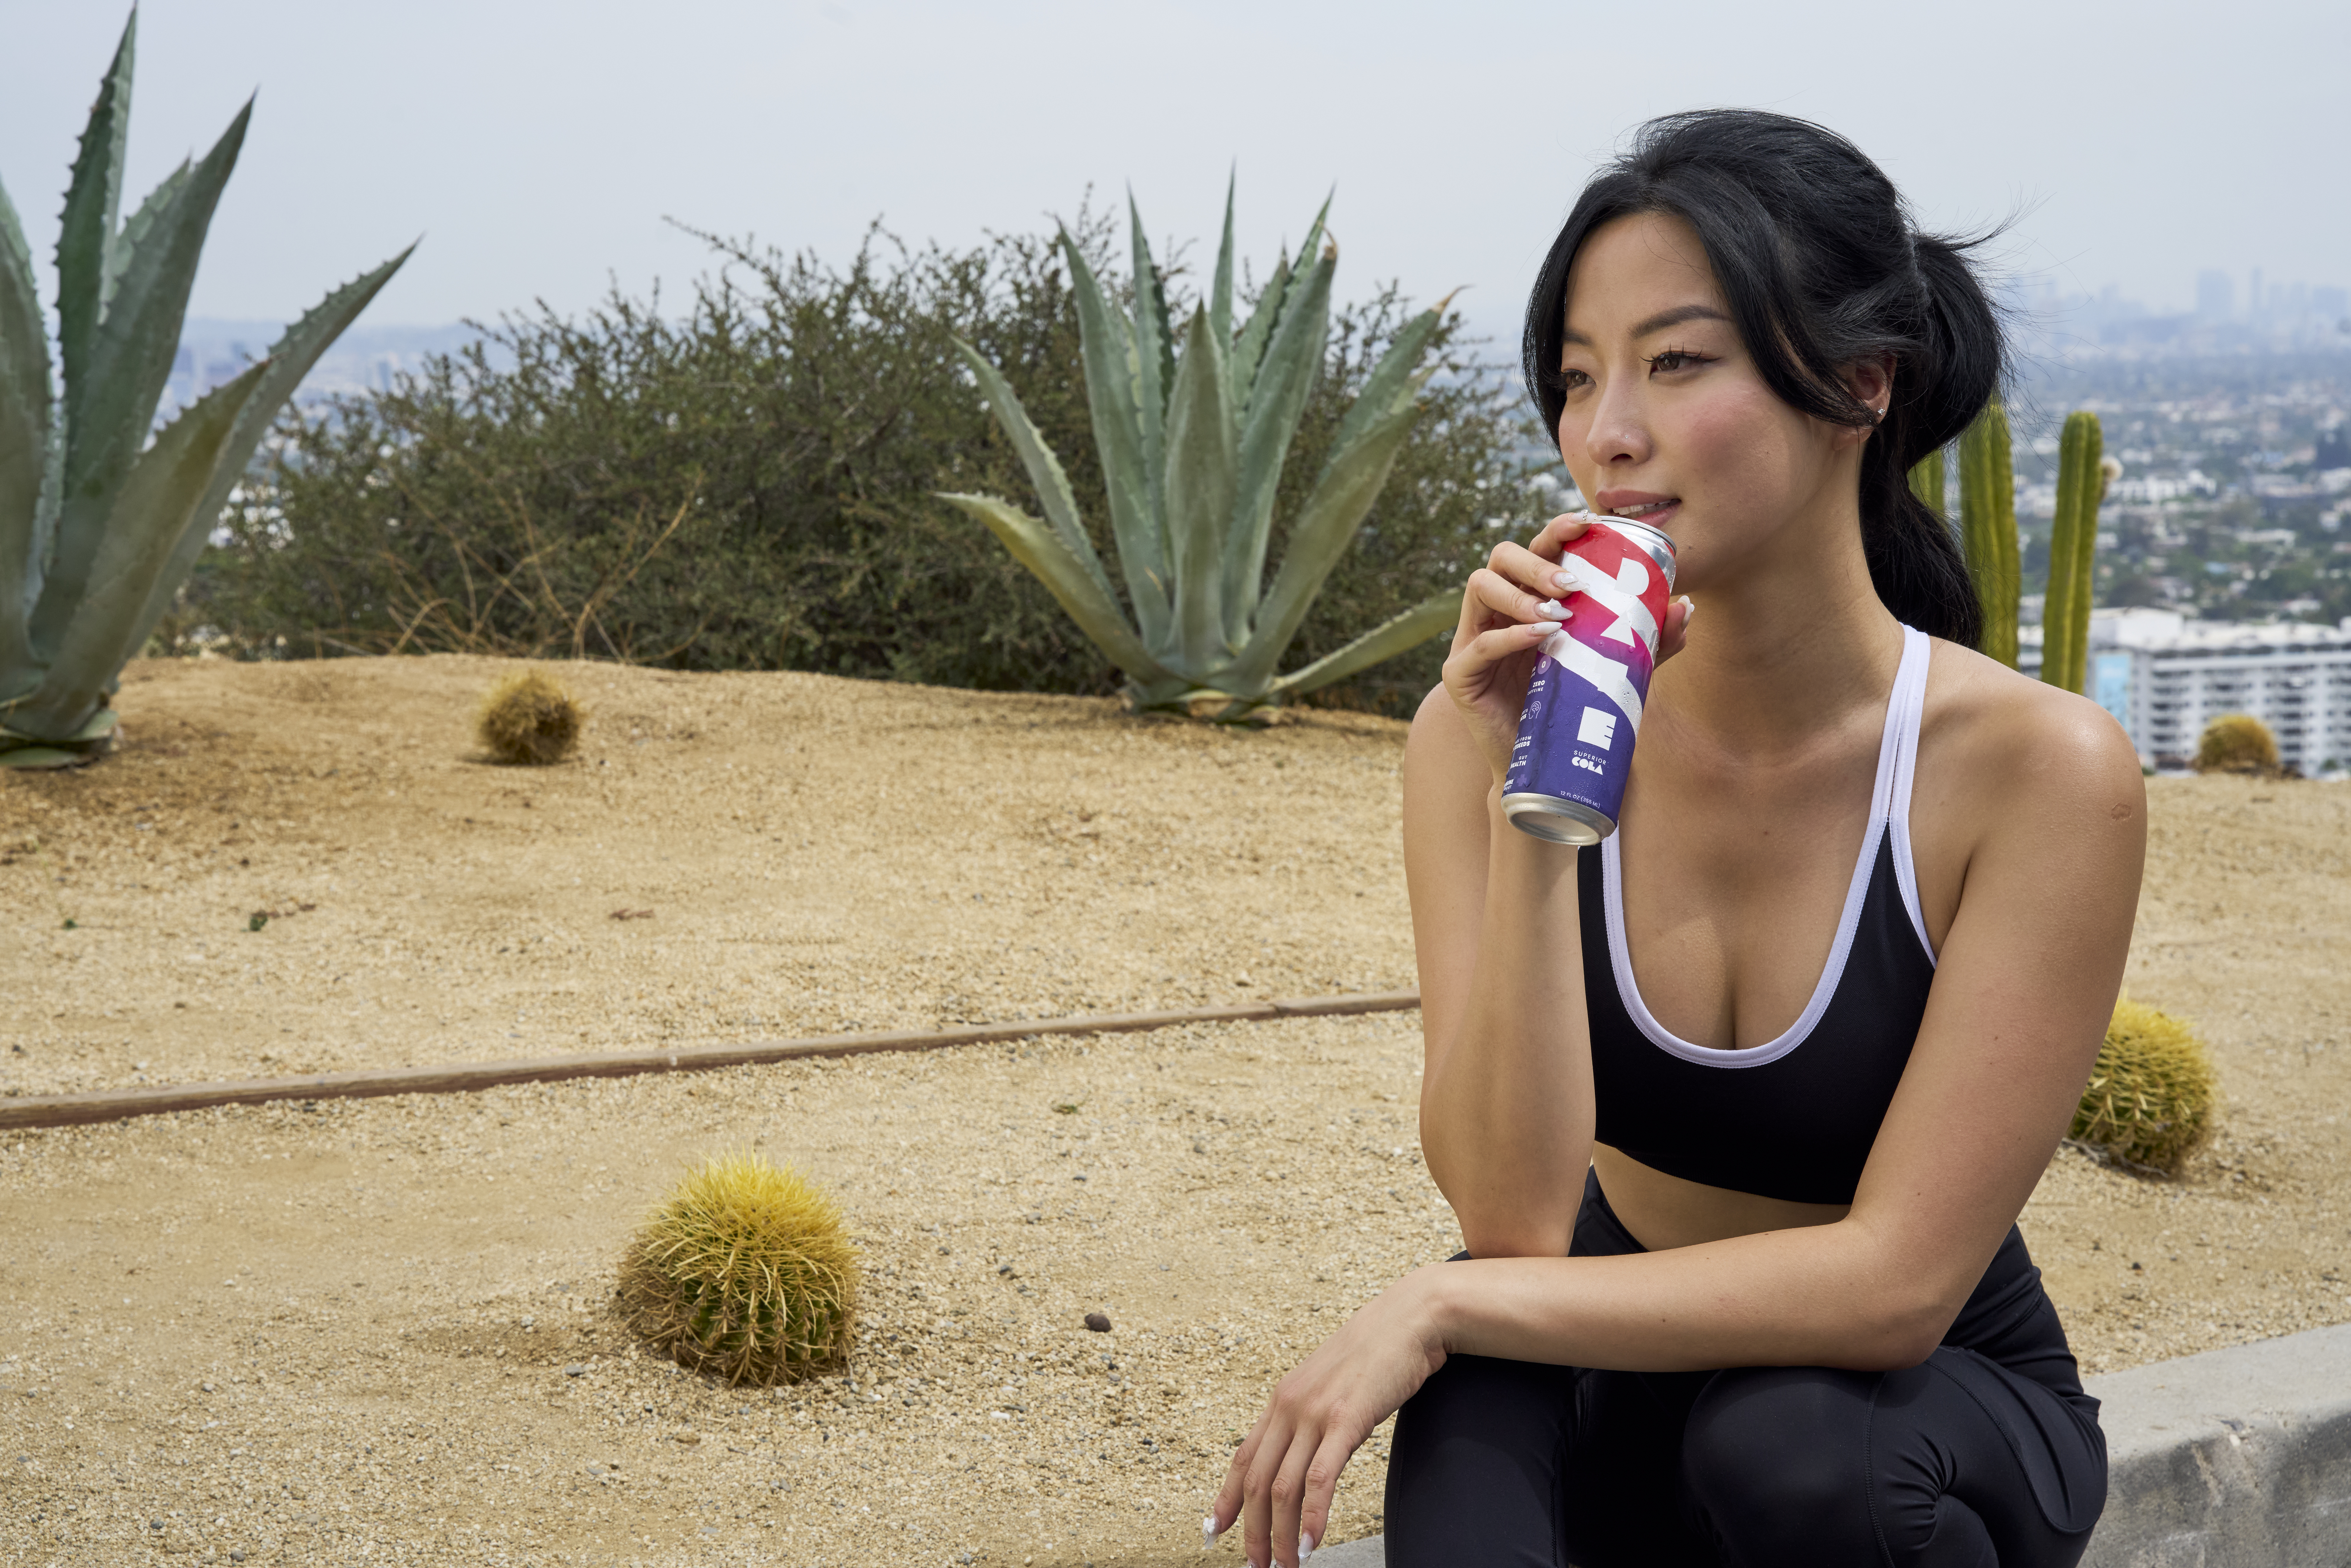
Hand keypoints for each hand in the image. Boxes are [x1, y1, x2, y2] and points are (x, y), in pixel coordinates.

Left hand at [1206, 1268, 1449, 1567]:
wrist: (1409, 1318)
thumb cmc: (1375, 1352)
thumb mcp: (1328, 1384)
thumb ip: (1311, 1416)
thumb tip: (1305, 1450)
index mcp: (1282, 1399)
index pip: (1242, 1458)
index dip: (1226, 1499)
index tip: (1215, 1531)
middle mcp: (1289, 1406)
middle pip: (1257, 1481)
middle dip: (1252, 1531)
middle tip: (1257, 1566)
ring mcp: (1316, 1412)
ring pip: (1283, 1486)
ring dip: (1281, 1535)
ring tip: (1286, 1566)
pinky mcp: (1347, 1419)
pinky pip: (1321, 1476)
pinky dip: (1312, 1515)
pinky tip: (1311, 1541)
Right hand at [1441, 512, 1693, 784]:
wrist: (1547, 767)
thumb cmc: (1575, 709)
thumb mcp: (1616, 669)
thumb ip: (1647, 642)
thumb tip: (1685, 608)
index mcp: (1531, 600)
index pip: (1537, 549)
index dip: (1555, 530)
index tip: (1585, 523)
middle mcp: (1499, 612)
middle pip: (1501, 556)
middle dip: (1537, 562)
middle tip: (1573, 585)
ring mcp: (1474, 639)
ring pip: (1479, 586)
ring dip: (1519, 594)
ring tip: (1556, 615)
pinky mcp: (1460, 674)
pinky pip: (1477, 643)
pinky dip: (1509, 636)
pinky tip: (1541, 636)